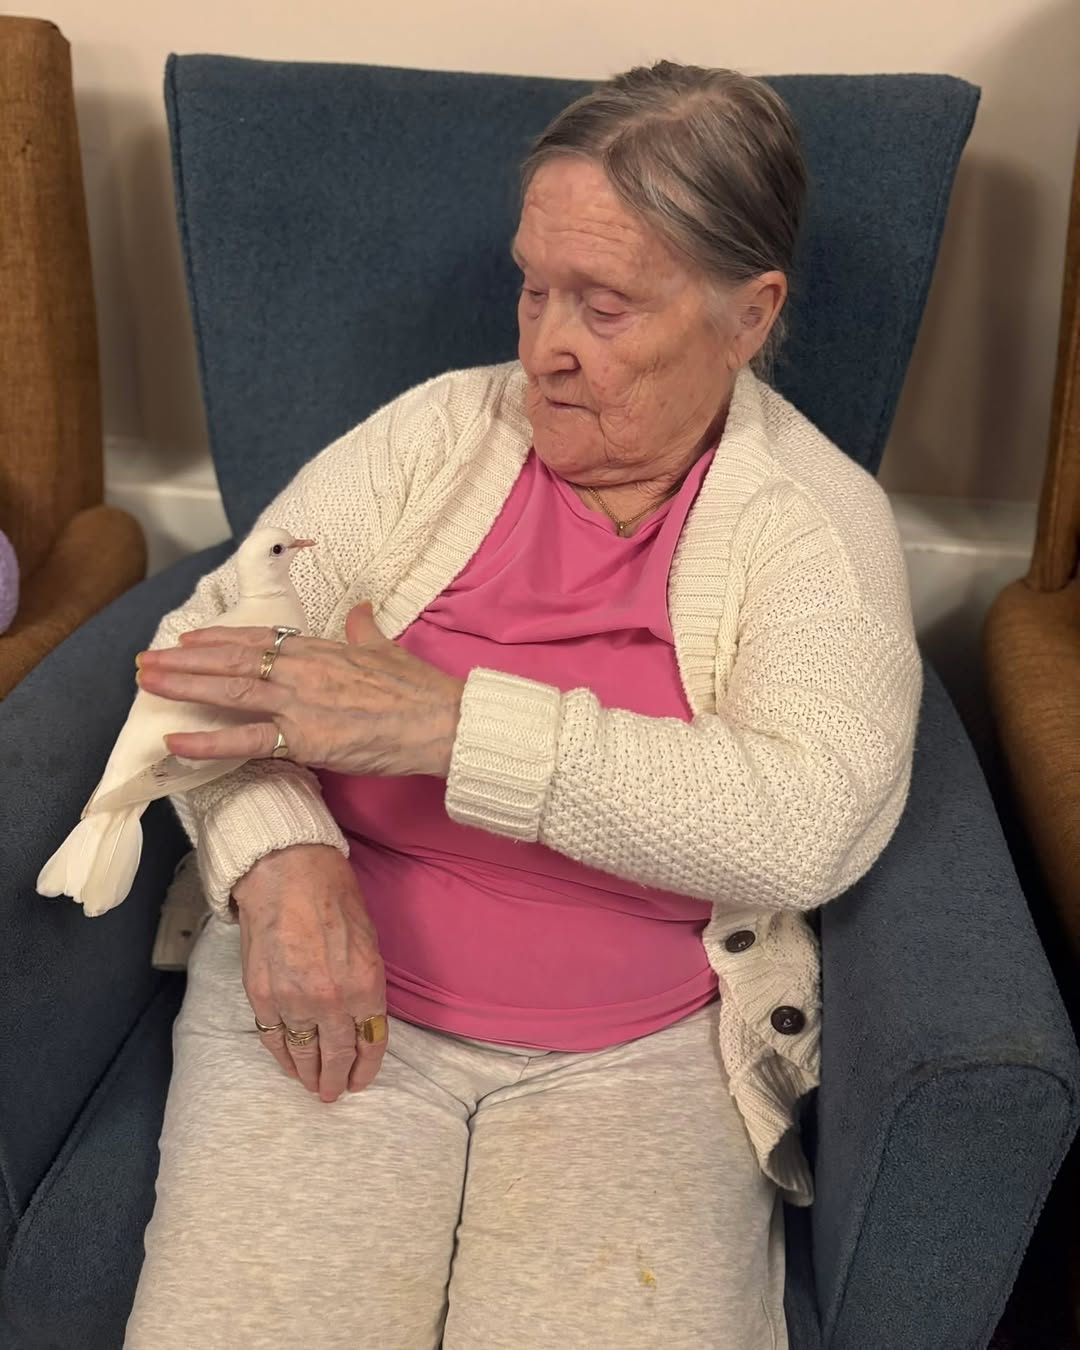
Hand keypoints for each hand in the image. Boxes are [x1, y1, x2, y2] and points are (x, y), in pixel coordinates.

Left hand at [135, 602, 464, 777]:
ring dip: (184, 686)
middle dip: (186, 660)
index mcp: (320, 648)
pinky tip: (175, 742)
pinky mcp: (306, 740)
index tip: (191, 638)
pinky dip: (208, 743)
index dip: (220, 638)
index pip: (259, 638)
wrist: (440, 721)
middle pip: (232, 660)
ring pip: (229, 692)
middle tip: (148, 660)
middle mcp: (302, 671)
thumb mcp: (387, 648)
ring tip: (147, 684)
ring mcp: (300, 704)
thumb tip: (361, 609)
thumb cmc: (418, 689)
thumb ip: (365, 628)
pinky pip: (247, 742)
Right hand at [233, 843, 386, 1100]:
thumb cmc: (333, 894)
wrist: (286, 872)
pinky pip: (273, 1039)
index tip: (360, 1080)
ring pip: (303, 1053)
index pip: (370, 1042)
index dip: (366, 1067)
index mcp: (366, 985)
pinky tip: (288, 1064)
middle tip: (333, 1093)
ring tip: (311, 1087)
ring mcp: (294, 1002)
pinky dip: (282, 1056)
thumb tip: (361, 1012)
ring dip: (308, 1075)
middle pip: (337, 1055)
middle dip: (336, 1080)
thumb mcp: (368, 938)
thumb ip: (365, 980)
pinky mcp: (262, 997)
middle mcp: (332, 1001)